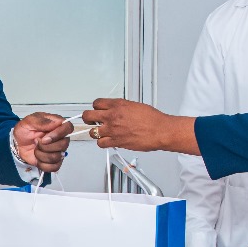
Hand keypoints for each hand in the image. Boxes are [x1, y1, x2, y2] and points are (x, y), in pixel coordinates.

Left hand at [13, 113, 72, 171]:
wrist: (17, 144)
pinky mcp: (54, 162)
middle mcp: (60, 138)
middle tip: (36, 142)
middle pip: (64, 145)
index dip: (59, 134)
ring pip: (57, 157)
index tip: (45, 138)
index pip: (68, 127)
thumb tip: (56, 123)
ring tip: (35, 149)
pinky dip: (42, 164)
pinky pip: (54, 167)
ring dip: (41, 155)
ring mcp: (58, 150)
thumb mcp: (28, 121)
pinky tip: (37, 158)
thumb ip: (42, 121)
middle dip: (46, 146)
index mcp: (57, 125)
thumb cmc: (24, 131)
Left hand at [81, 99, 199, 154]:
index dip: (96, 107)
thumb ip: (122, 108)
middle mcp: (112, 116)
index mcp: (118, 104)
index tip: (97, 110)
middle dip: (88, 118)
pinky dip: (102, 143)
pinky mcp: (115, 141)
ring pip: (92, 131)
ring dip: (96, 132)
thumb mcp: (135, 106)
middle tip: (91, 121)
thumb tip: (115, 110)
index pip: (96, 103)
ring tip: (102, 132)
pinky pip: (100, 143)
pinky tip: (107, 140)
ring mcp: (112, 129)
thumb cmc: (152, 119)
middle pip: (88, 116)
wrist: (160, 130)